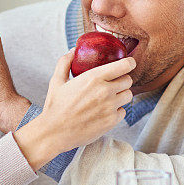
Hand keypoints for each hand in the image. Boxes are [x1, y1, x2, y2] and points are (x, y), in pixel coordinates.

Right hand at [14, 51, 134, 169]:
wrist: (54, 132)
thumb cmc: (55, 107)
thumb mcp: (56, 81)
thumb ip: (65, 62)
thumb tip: (73, 51)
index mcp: (93, 78)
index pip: (124, 66)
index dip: (129, 63)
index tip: (129, 63)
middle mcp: (105, 91)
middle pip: (128, 80)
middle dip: (123, 80)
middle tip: (114, 83)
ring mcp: (110, 107)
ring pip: (128, 95)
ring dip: (121, 95)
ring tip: (110, 98)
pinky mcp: (111, 121)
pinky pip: (123, 112)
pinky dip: (117, 111)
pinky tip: (105, 111)